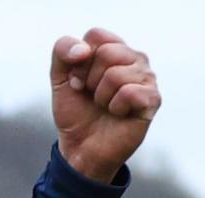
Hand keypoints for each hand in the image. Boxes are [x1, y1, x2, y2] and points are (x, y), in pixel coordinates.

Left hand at [50, 28, 159, 183]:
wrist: (81, 147)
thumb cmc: (76, 112)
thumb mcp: (60, 79)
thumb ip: (62, 52)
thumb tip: (84, 49)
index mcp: (114, 50)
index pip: (96, 35)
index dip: (78, 60)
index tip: (77, 80)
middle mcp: (135, 59)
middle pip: (106, 52)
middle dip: (89, 79)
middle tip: (91, 95)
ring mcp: (147, 78)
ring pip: (115, 74)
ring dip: (100, 96)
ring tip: (104, 106)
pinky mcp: (153, 99)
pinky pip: (129, 92)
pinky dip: (114, 107)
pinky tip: (117, 113)